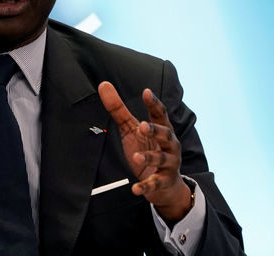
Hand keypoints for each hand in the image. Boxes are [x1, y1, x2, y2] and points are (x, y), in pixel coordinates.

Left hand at [97, 81, 192, 222]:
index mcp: (161, 130)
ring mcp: (169, 164)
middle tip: (142, 126)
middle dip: (155, 130)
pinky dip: (146, 186)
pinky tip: (135, 188)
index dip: (154, 103)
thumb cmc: (147, 149)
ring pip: (162, 159)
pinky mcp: (164, 182)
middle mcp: (170, 145)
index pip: (160, 114)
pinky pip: (156, 184)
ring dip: (150, 157)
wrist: (165, 185)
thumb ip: (118, 109)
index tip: (146, 92)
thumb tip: (103, 85)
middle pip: (166, 135)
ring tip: (137, 157)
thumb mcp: (131, 129)